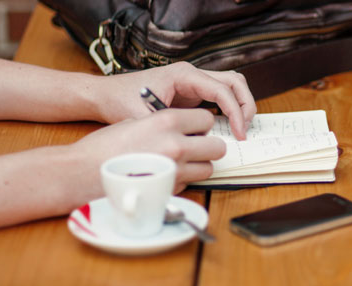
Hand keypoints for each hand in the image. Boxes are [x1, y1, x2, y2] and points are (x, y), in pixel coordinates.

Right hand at [70, 109, 224, 192]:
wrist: (82, 173)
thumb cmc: (104, 147)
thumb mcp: (134, 121)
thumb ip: (162, 124)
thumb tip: (182, 129)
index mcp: (167, 121)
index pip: (207, 119)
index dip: (201, 125)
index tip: (195, 128)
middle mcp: (176, 145)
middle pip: (217, 147)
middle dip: (208, 147)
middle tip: (196, 147)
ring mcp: (175, 170)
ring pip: (208, 169)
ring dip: (199, 166)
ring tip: (180, 163)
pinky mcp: (170, 190)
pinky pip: (190, 183)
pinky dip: (183, 180)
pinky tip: (165, 175)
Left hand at [96, 62, 255, 139]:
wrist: (106, 94)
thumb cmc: (121, 101)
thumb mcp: (144, 118)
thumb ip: (169, 129)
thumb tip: (193, 145)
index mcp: (183, 74)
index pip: (222, 89)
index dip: (235, 112)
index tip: (238, 133)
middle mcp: (192, 74)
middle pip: (234, 82)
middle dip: (245, 105)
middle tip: (245, 130)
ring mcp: (193, 82)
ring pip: (231, 85)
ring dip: (240, 105)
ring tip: (240, 129)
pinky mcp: (192, 92)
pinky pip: (220, 96)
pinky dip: (229, 109)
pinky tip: (227, 128)